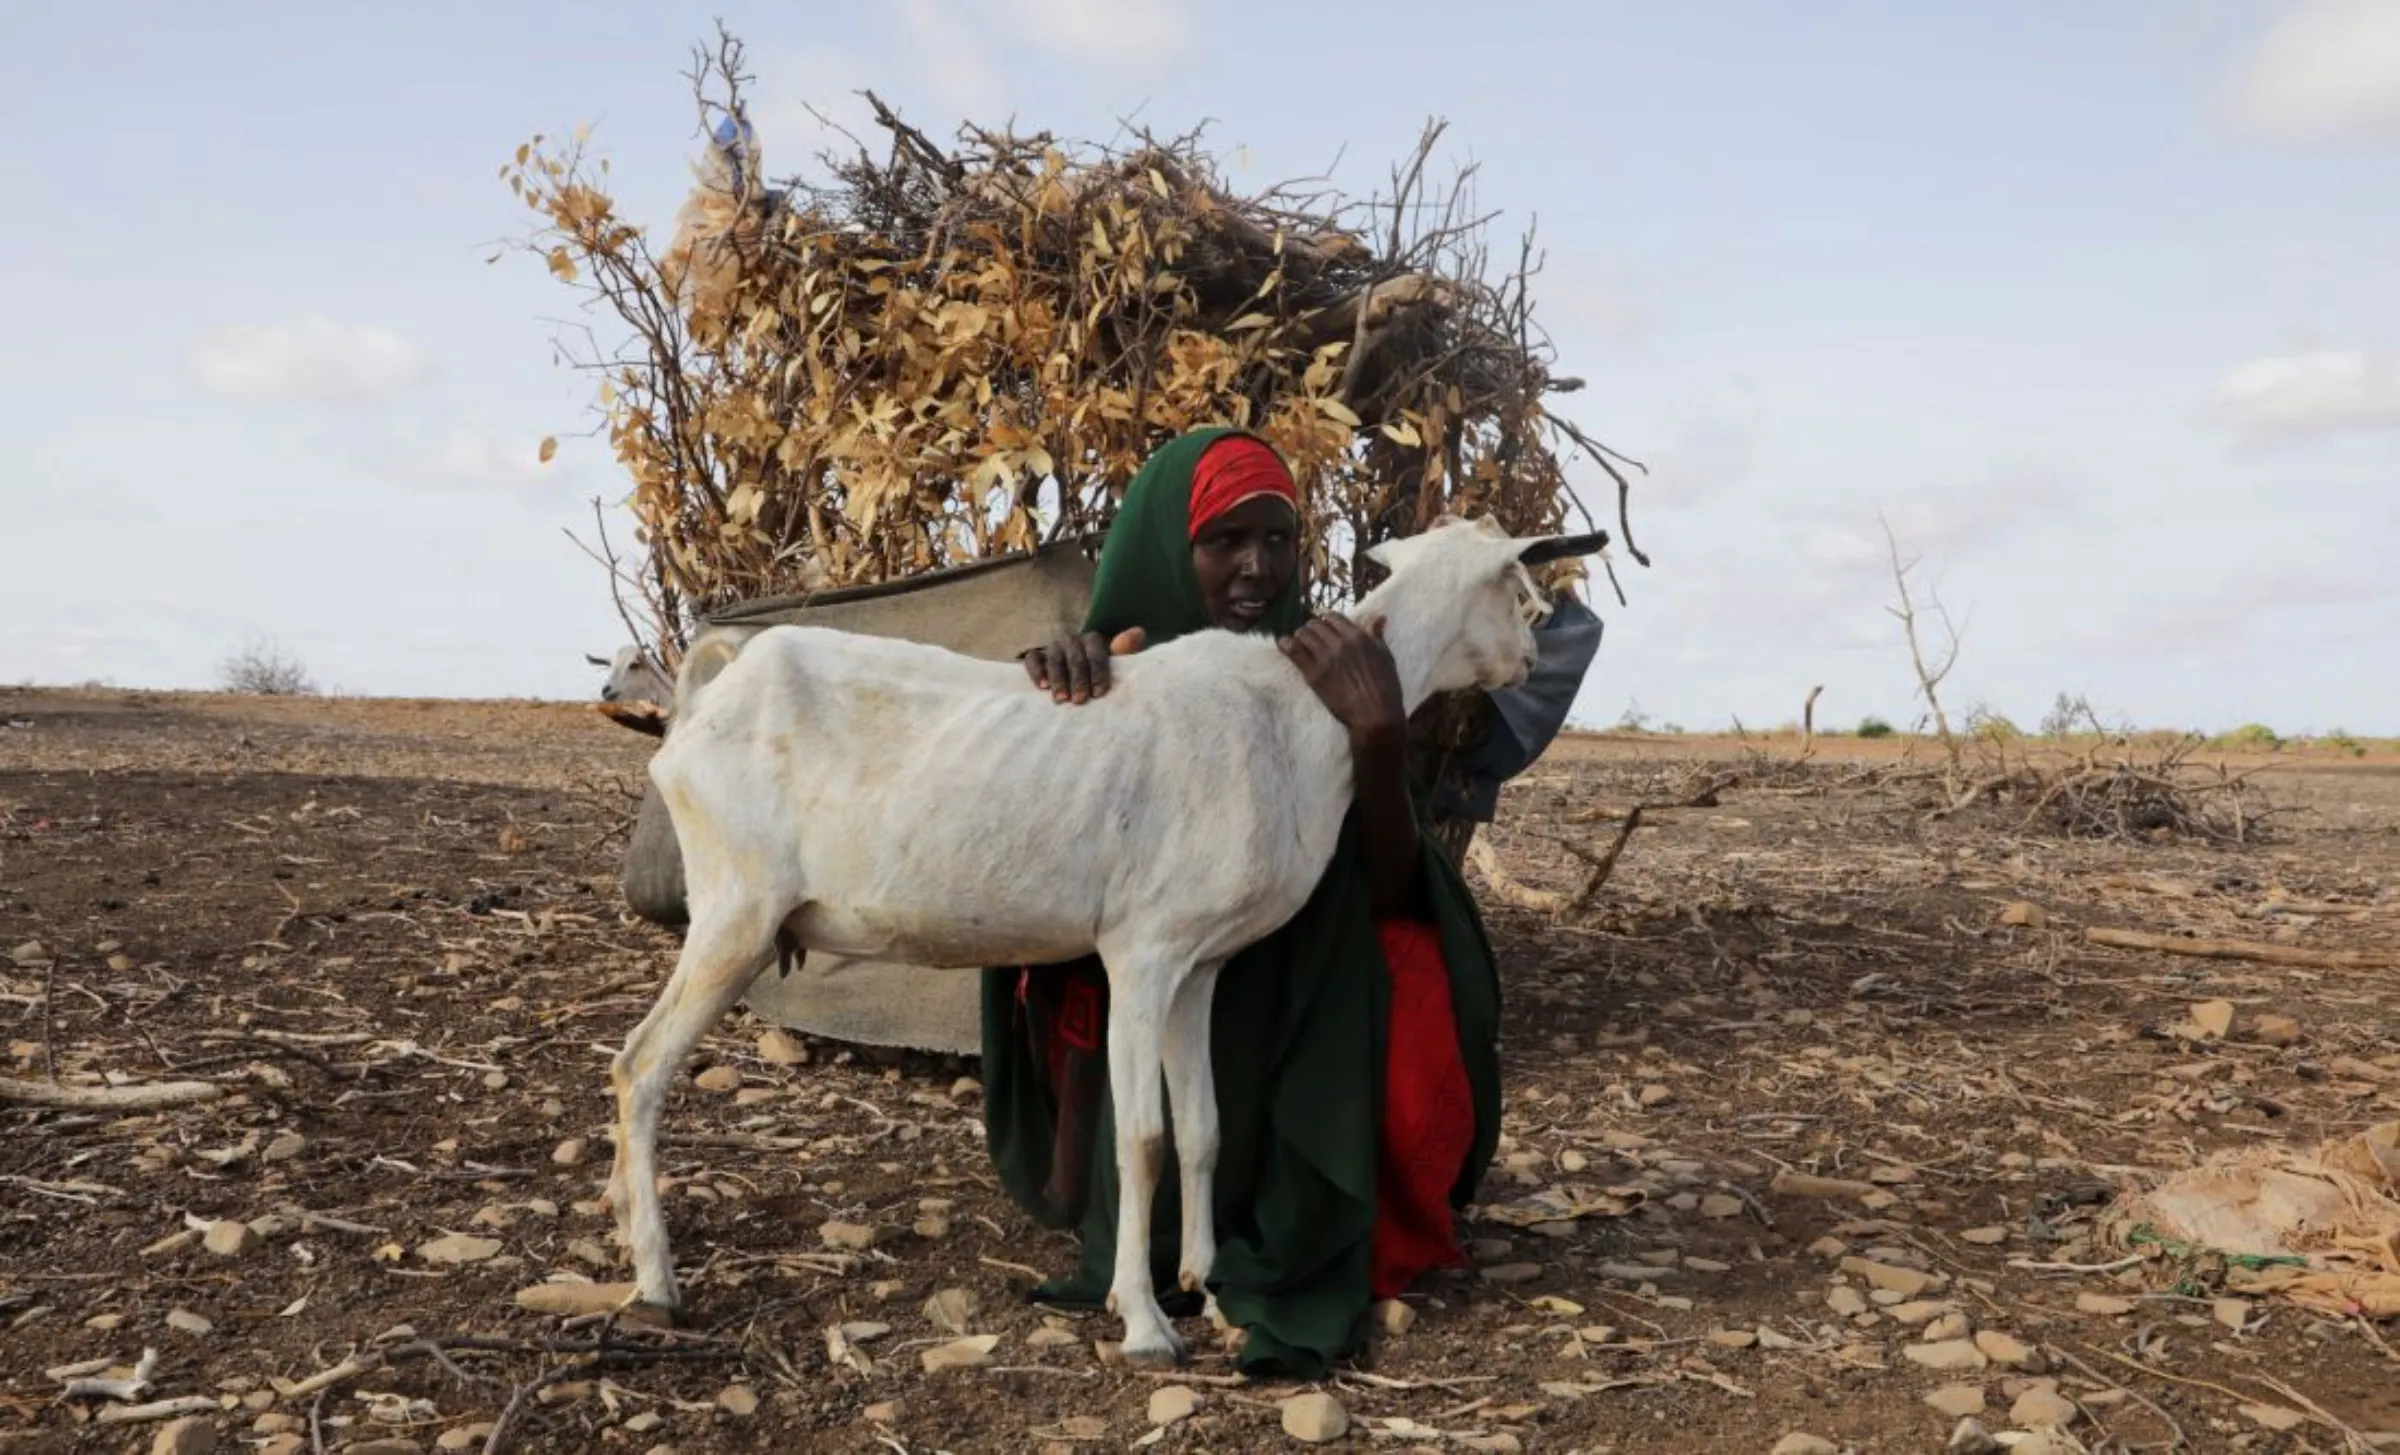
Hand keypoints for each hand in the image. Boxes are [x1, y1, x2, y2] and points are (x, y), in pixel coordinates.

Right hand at [1021, 627, 1145, 702]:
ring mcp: (1053, 647)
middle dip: (1079, 680)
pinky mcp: (1036, 655)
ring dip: (1058, 679)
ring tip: (1061, 699)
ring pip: (1055, 658)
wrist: (1073, 675)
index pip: (1097, 652)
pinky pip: (1033, 659)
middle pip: (1076, 657)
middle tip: (1080, 700)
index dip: (1099, 672)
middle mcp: (1073, 641)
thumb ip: (1125, 651)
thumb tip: (1139, 632)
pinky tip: (1042, 687)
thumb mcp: (1114, 663)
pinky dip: (1037, 671)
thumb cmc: (1097, 673)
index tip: (1099, 693)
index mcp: (1093, 641)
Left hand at [1279, 615, 1404, 742]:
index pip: (1333, 616)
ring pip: (1303, 635)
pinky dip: (1286, 645)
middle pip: (1315, 625)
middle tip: (1310, 635)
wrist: (1374, 714)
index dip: (1325, 617)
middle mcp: (1339, 643)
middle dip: (1311, 627)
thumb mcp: (1385, 656)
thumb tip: (1379, 617)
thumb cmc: (1385, 686)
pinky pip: (1294, 653)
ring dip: (1300, 636)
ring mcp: (1325, 658)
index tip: (1321, 621)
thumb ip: (1377, 635)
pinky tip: (1282, 643)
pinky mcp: (1313, 675)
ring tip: (1300, 641)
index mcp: (1357, 636)